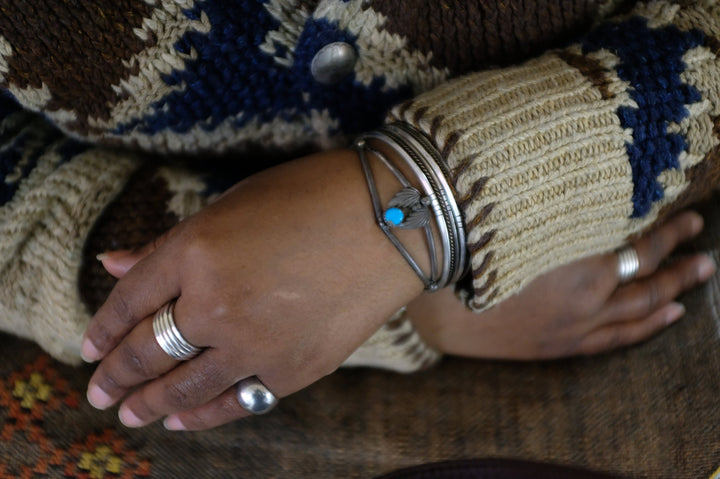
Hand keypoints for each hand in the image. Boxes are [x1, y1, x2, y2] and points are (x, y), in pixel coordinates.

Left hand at [81, 149, 425, 430]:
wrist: (395, 219)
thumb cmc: (313, 196)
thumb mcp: (233, 204)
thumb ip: (172, 244)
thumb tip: (114, 263)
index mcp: (196, 248)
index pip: (130, 298)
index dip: (103, 327)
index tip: (88, 349)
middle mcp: (216, 302)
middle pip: (149, 349)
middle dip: (116, 375)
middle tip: (98, 393)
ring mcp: (256, 342)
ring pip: (185, 385)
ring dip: (149, 403)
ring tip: (130, 415)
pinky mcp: (294, 369)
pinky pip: (235, 402)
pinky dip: (203, 415)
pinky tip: (181, 419)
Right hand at [409, 210, 715, 359]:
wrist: (440, 308)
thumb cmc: (472, 254)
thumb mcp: (522, 217)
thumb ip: (558, 201)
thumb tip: (582, 172)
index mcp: (580, 265)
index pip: (640, 246)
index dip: (669, 232)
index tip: (692, 218)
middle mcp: (587, 300)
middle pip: (647, 283)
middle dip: (680, 265)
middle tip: (705, 253)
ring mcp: (574, 328)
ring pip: (638, 314)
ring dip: (671, 297)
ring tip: (696, 282)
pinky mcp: (556, 346)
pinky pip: (613, 341)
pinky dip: (643, 329)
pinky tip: (664, 319)